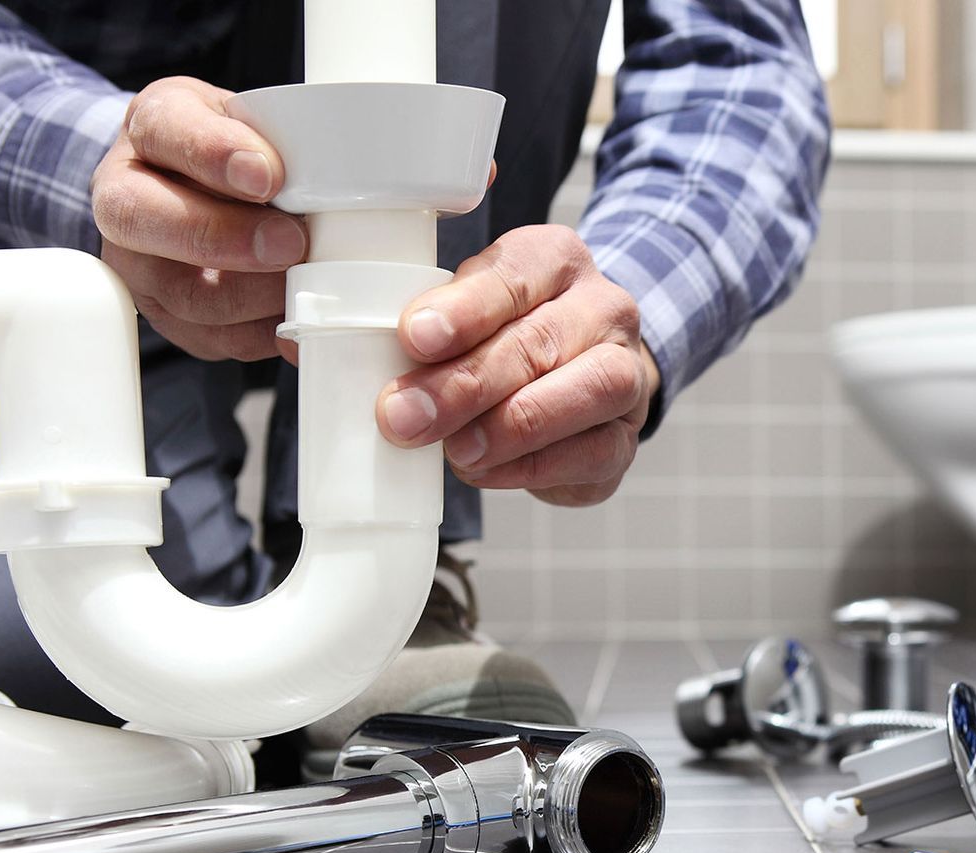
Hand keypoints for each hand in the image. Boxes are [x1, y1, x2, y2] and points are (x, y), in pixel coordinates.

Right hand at [91, 77, 305, 361]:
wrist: (206, 189)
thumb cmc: (236, 149)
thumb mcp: (254, 118)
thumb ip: (277, 138)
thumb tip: (321, 181)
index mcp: (151, 128)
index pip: (162, 129)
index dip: (212, 154)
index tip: (266, 174)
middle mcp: (126, 196)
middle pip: (144, 221)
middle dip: (224, 238)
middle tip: (290, 242)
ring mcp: (140, 264)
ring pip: (183, 293)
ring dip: (253, 295)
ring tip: (302, 281)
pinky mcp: (170, 317)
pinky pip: (213, 338)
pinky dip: (263, 332)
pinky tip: (297, 316)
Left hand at [377, 225, 659, 506]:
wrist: (584, 377)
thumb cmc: (508, 338)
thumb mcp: (466, 310)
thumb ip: (424, 329)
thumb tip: (347, 364)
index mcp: (556, 259)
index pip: (513, 275)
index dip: (463, 310)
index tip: (414, 338)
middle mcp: (604, 309)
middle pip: (540, 341)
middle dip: (467, 383)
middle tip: (405, 416)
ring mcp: (627, 374)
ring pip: (587, 392)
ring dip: (510, 427)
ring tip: (455, 450)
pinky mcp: (625, 438)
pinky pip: (591, 453)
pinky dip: (531, 466)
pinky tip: (484, 469)